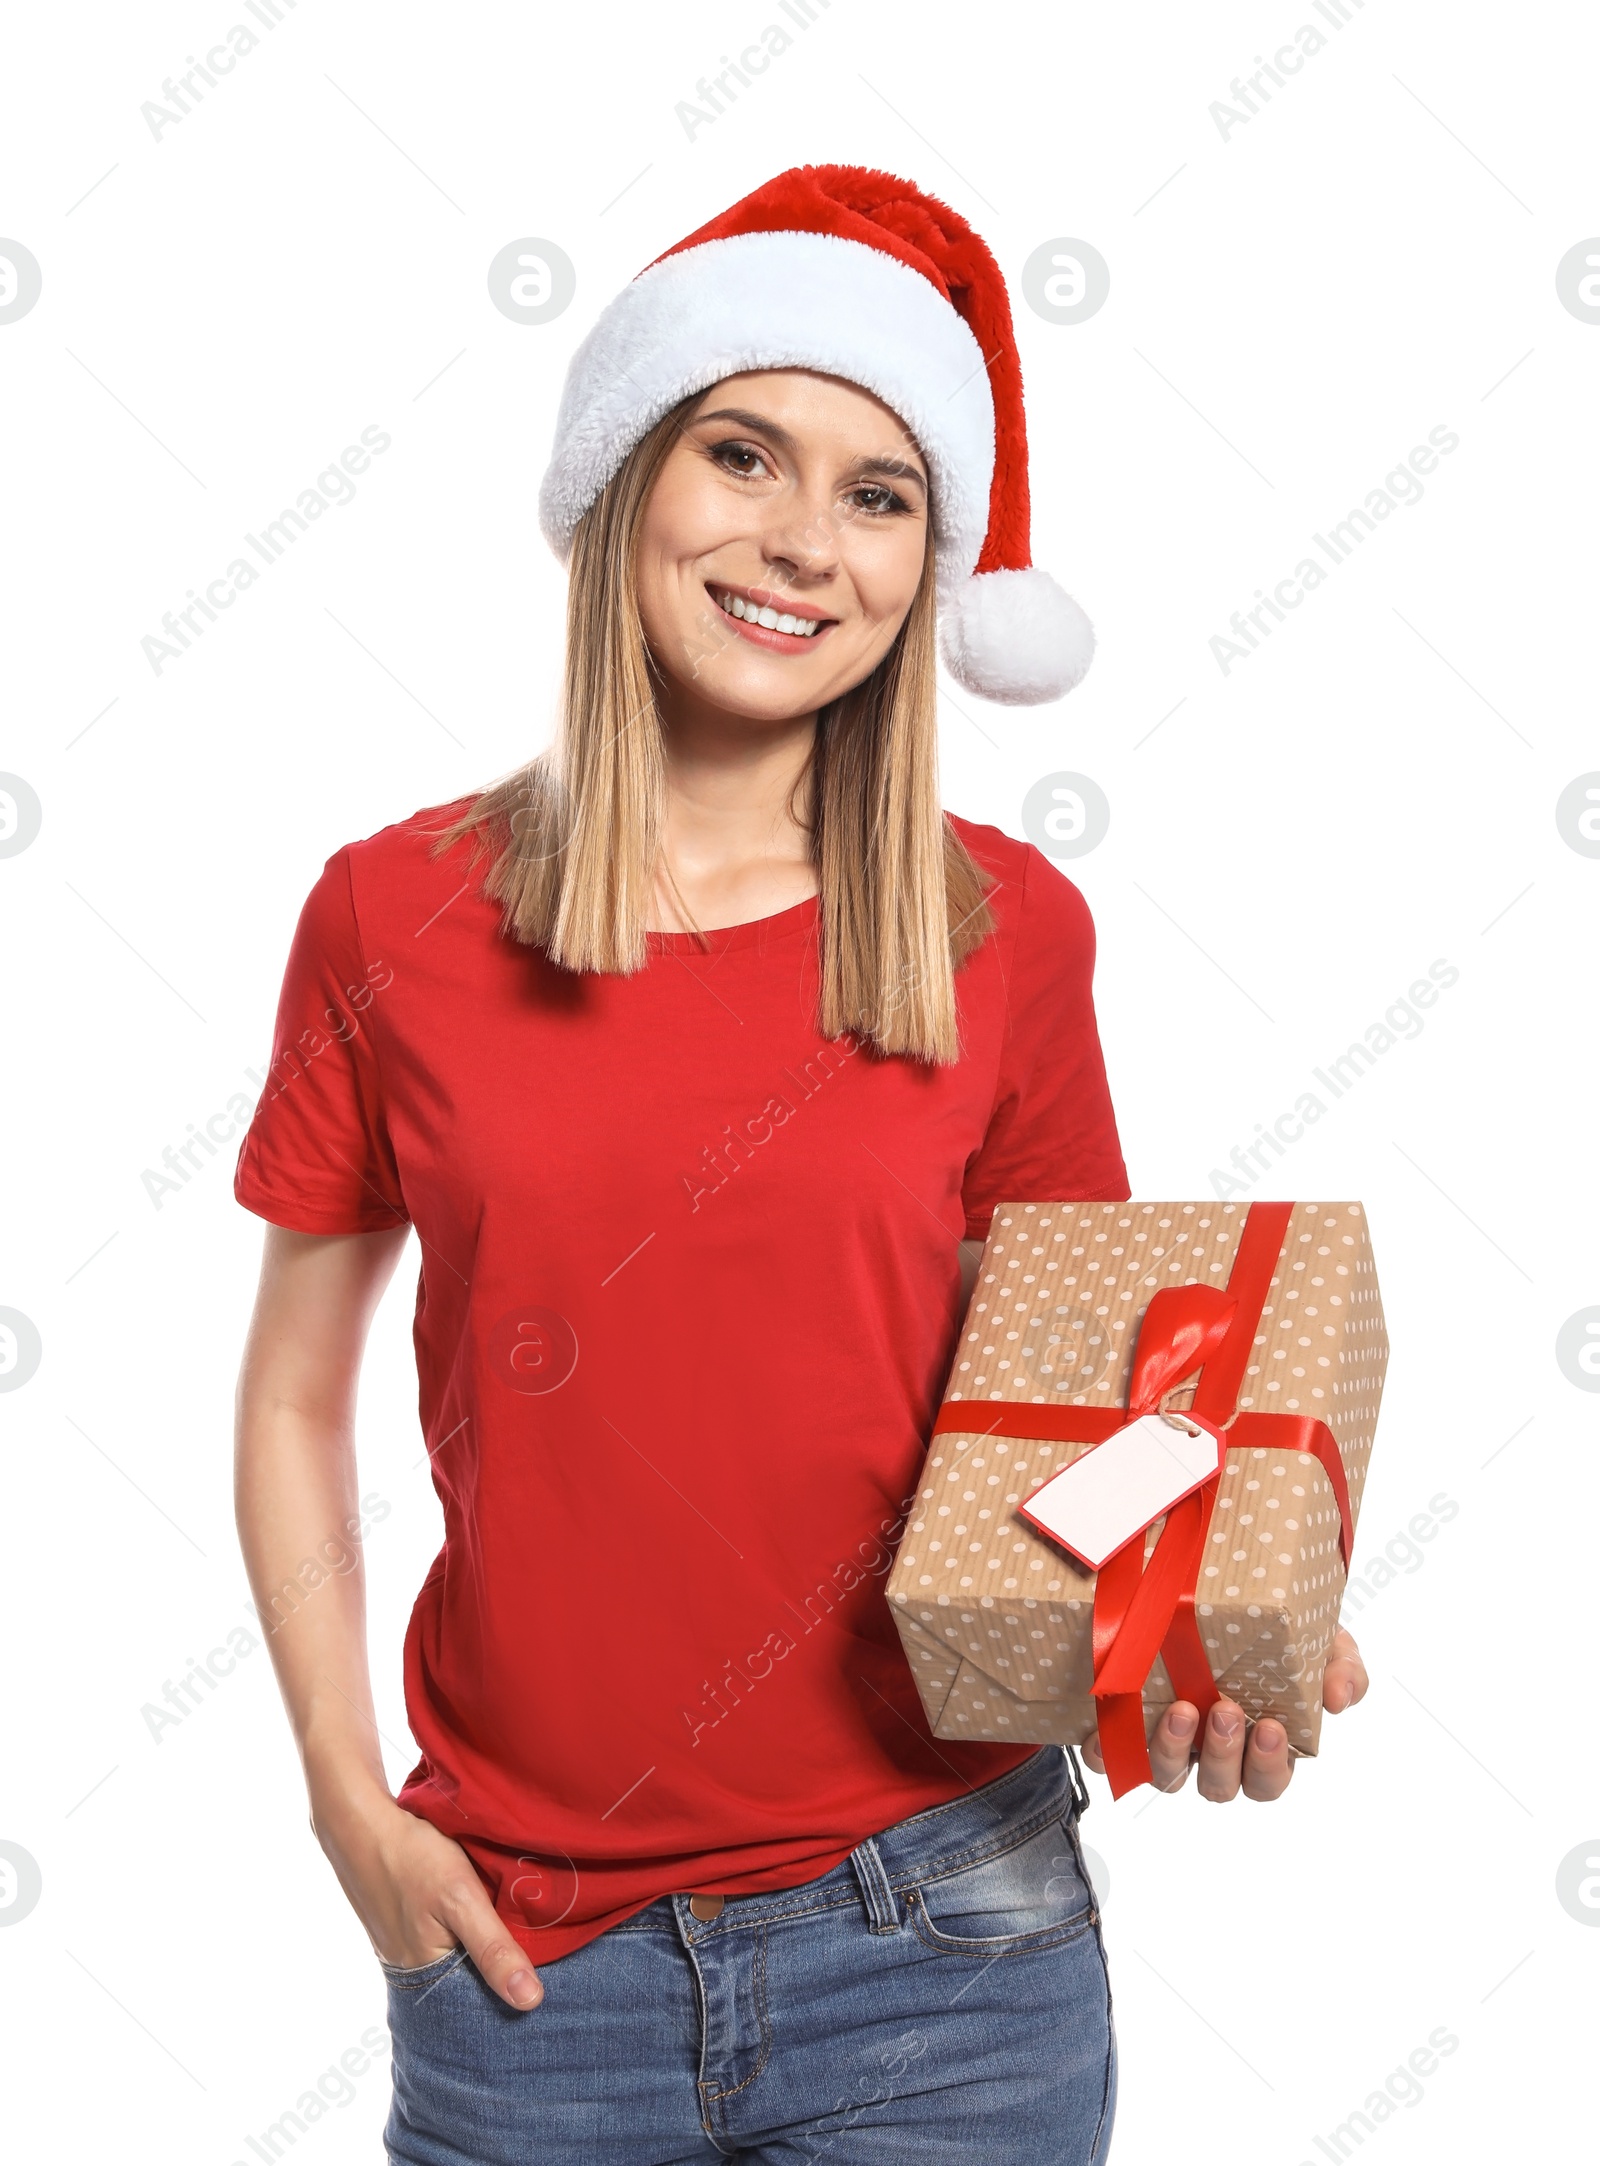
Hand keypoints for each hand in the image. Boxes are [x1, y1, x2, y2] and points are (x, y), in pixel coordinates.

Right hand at [313, 1787, 543, 2009]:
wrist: (361, 1824)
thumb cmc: (412, 1858)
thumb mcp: (461, 1900)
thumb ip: (493, 1949)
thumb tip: (530, 2002)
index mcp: (428, 1979)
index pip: (483, 2002)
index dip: (516, 1988)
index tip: (552, 1978)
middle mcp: (416, 1974)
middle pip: (472, 1982)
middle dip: (503, 1968)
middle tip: (543, 1944)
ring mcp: (408, 1950)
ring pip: (461, 1958)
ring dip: (486, 1945)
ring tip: (521, 1927)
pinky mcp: (408, 1928)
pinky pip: (448, 1939)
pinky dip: (468, 1928)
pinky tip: (486, 1909)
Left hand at [1080, 1627, 1369, 1801]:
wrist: (1205, 1592)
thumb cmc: (1269, 1628)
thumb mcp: (1319, 1639)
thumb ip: (1342, 1667)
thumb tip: (1337, 1697)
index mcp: (1259, 1742)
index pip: (1268, 1781)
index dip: (1269, 1767)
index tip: (1272, 1728)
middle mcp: (1210, 1750)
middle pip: (1220, 1787)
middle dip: (1224, 1756)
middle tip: (1226, 1711)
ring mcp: (1166, 1741)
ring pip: (1168, 1777)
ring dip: (1174, 1752)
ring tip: (1181, 1709)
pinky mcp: (1120, 1726)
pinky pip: (1108, 1755)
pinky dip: (1106, 1750)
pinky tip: (1109, 1727)